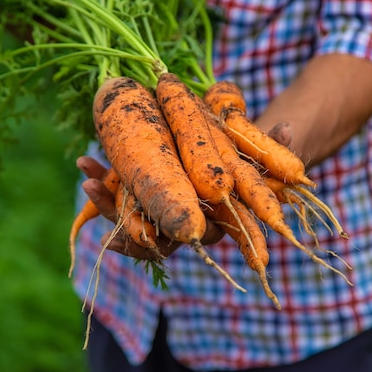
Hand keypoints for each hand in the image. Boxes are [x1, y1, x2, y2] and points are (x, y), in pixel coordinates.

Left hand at [76, 123, 290, 260]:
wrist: (247, 150)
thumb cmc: (260, 161)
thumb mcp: (269, 154)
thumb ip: (279, 145)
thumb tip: (287, 128)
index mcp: (207, 222)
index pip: (173, 240)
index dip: (143, 243)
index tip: (116, 237)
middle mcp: (181, 216)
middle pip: (141, 227)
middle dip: (112, 212)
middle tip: (90, 190)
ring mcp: (165, 198)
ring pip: (128, 206)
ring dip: (103, 193)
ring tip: (84, 170)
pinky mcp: (153, 178)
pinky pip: (125, 184)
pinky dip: (106, 174)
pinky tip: (86, 161)